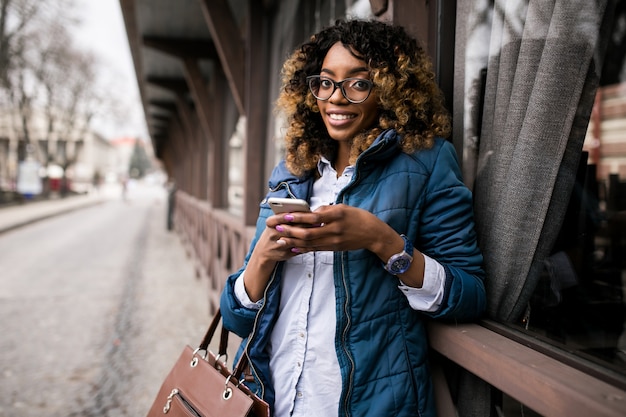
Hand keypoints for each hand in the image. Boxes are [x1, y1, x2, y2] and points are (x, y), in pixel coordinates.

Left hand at [268, 204, 392, 253]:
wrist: (373, 234)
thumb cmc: (358, 217)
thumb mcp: (343, 207)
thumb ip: (326, 210)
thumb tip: (310, 212)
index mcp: (337, 215)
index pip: (314, 217)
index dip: (298, 217)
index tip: (285, 216)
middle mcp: (334, 229)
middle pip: (308, 233)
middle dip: (291, 232)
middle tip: (277, 229)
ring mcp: (334, 241)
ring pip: (310, 243)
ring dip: (293, 242)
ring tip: (280, 239)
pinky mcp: (334, 248)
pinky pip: (315, 249)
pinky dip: (303, 248)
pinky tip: (293, 248)